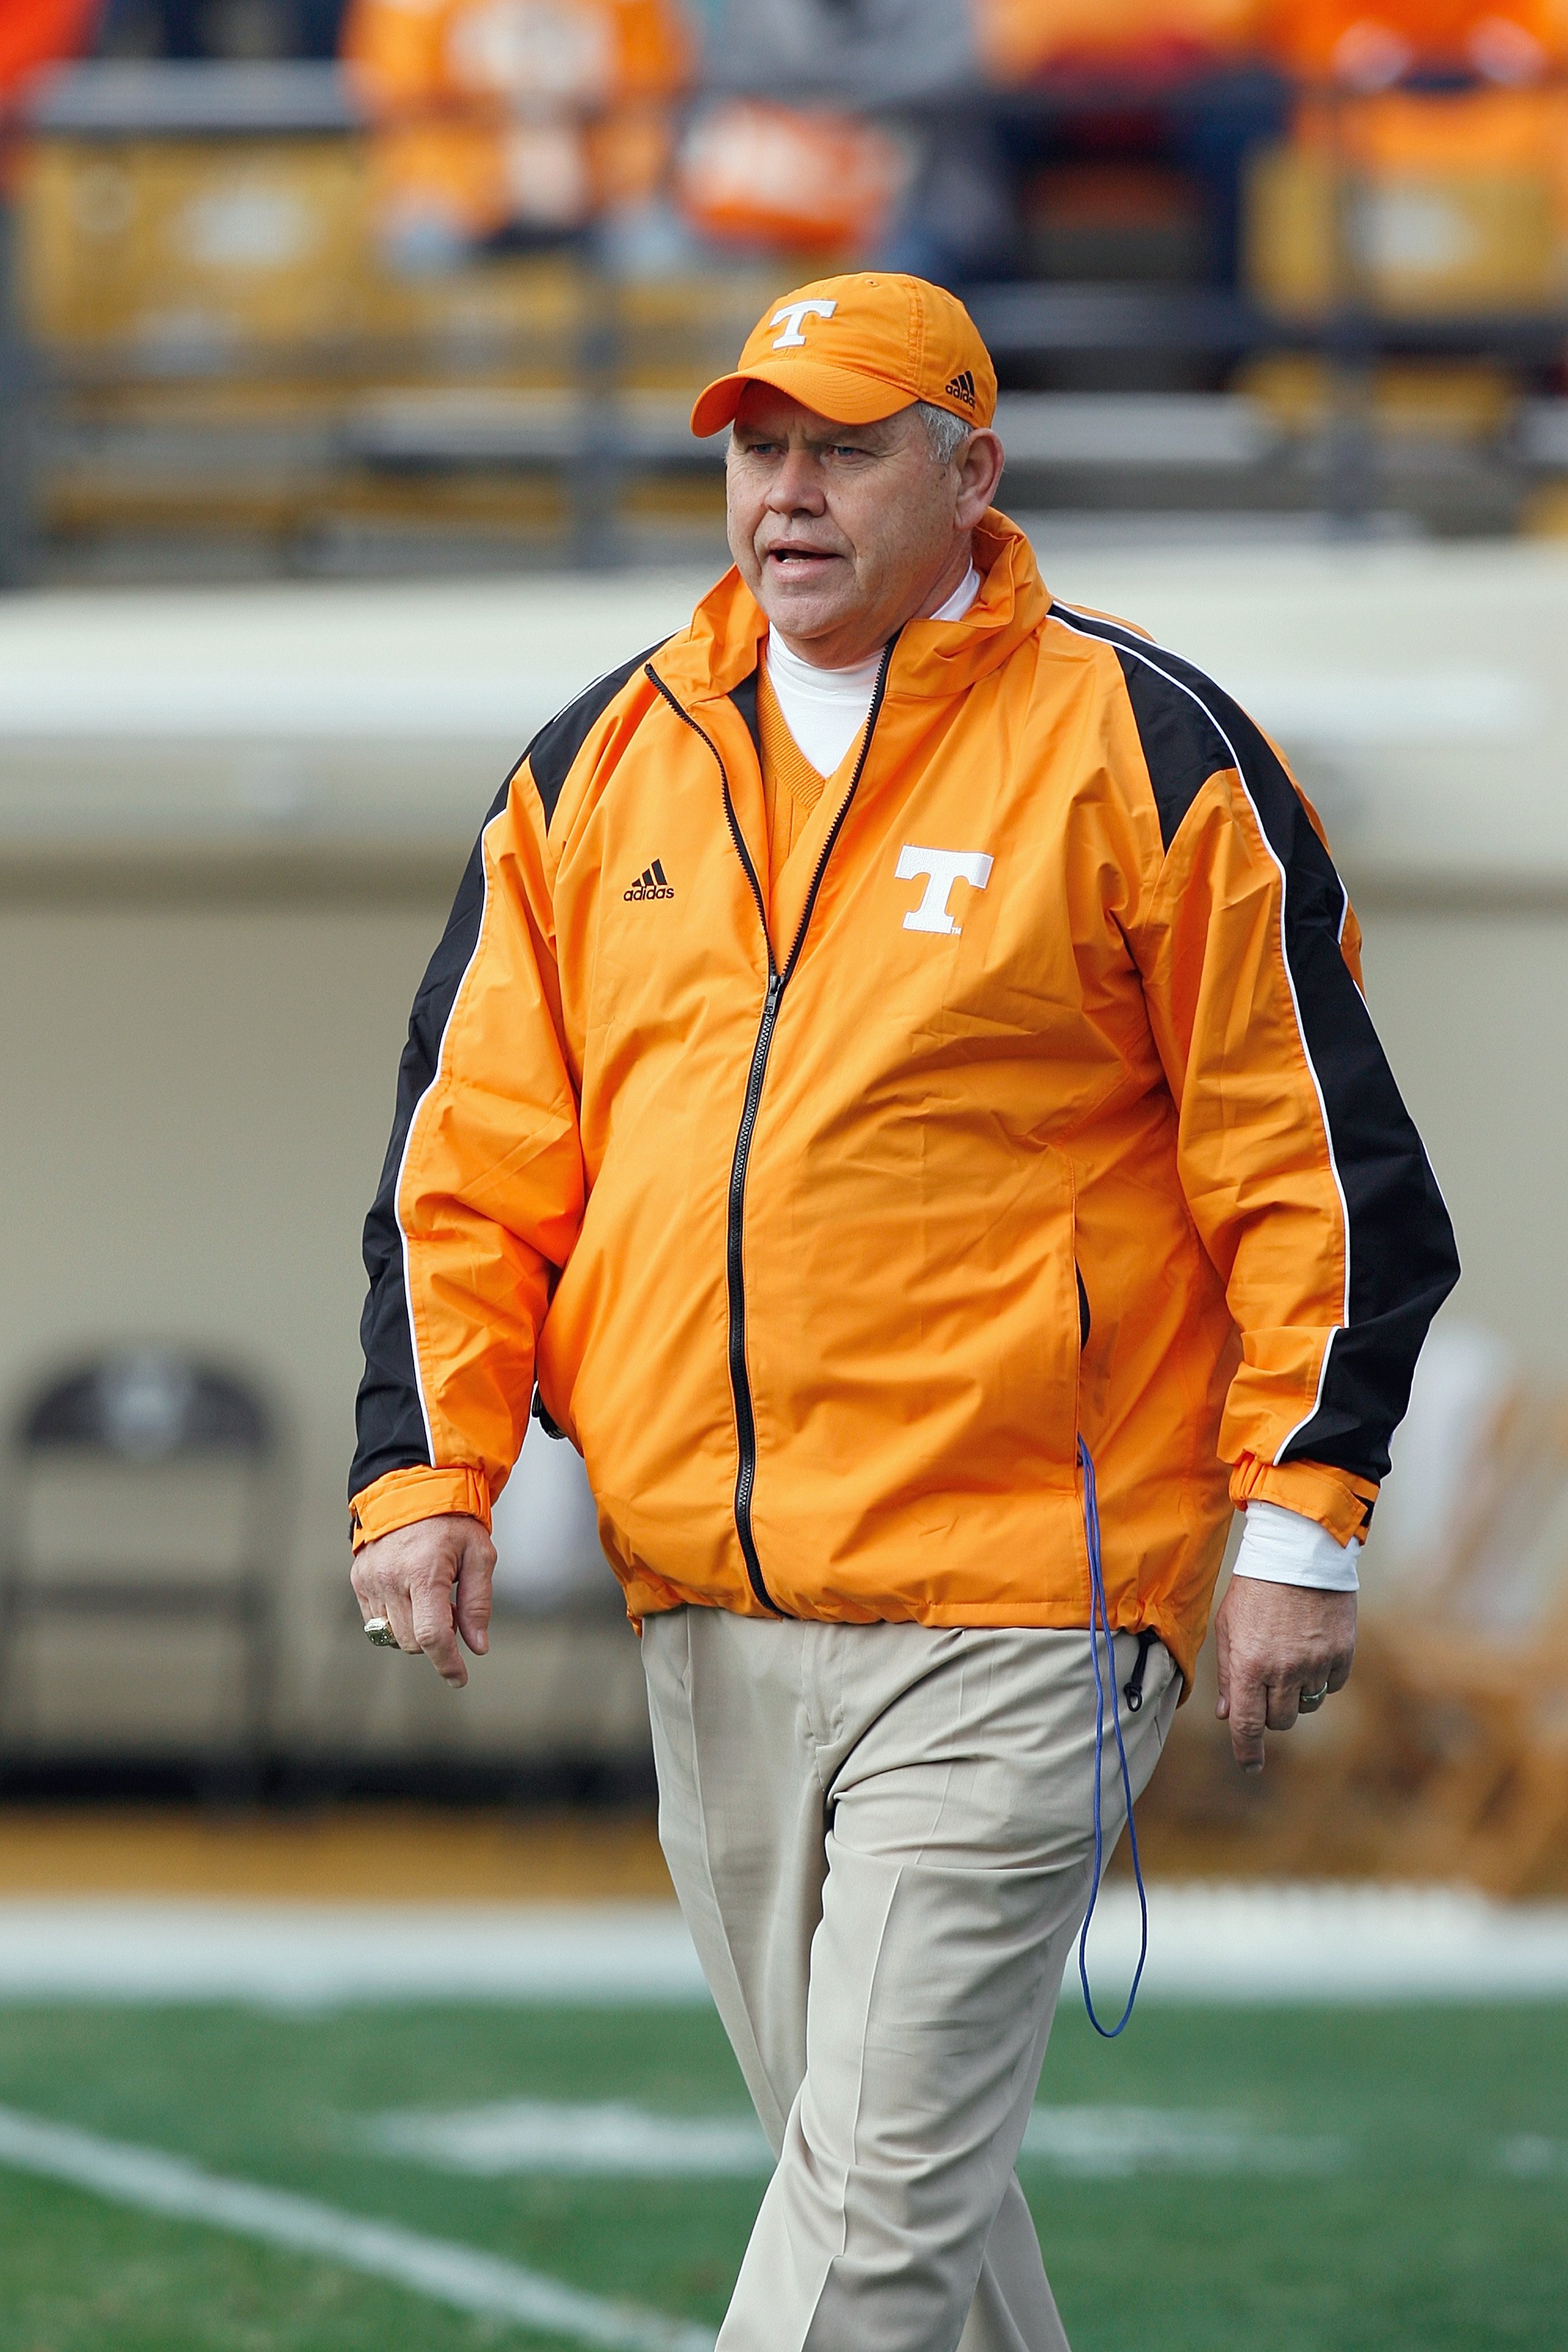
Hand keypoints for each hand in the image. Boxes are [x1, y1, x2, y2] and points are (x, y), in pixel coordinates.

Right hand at [350, 1514, 494, 1688]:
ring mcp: (370, 1580)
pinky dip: (396, 1620)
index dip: (447, 1663)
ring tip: (431, 1598)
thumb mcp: (479, 1555)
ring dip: (415, 1630)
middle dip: (436, 1639)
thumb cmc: (452, 1520)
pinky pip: (376, 1622)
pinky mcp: (358, 1580)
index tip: (458, 1678)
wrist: (412, 1486)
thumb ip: (478, 1603)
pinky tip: (410, 1596)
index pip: (433, 1635)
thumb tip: (477, 1646)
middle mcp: (391, 1578)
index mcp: (424, 1572)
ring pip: (393, 1636)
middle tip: (451, 1609)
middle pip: (413, 1640)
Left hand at [1214, 1577, 1355, 1773]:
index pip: (1247, 1725)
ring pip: (1307, 1706)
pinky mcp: (1342, 1654)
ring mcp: (1316, 1664)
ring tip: (1288, 1660)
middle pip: (1280, 1720)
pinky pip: (1332, 1686)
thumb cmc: (1255, 1588)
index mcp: (1249, 1664)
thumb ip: (1228, 1674)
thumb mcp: (1228, 1627)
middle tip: (1266, 1685)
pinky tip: (1311, 1649)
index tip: (1250, 1765)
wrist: (1298, 1552)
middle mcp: (1284, 1670)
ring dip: (1296, 1695)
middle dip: (1270, 1712)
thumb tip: (1227, 1715)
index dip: (1247, 1751)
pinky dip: (1321, 1678)